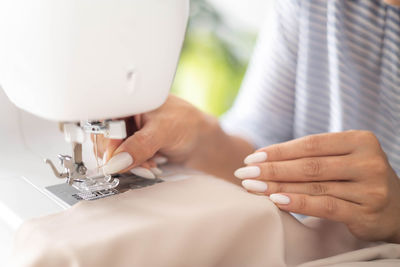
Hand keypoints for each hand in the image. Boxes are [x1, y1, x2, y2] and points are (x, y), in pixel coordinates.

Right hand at [93, 95, 206, 175]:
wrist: (201, 142)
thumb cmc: (187, 124)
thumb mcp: (163, 130)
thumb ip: (140, 145)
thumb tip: (116, 161)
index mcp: (128, 103)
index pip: (103, 122)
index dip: (106, 142)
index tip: (114, 157)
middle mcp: (123, 118)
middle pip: (103, 141)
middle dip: (120, 157)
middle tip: (137, 163)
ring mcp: (127, 135)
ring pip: (112, 155)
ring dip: (129, 165)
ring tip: (149, 164)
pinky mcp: (131, 150)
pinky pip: (123, 163)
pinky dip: (134, 168)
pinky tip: (150, 165)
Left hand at [235, 131, 399, 242]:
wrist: (397, 209)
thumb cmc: (358, 178)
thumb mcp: (343, 159)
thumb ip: (314, 155)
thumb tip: (265, 158)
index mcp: (360, 140)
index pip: (310, 144)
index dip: (278, 151)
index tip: (252, 157)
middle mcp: (368, 161)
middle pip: (309, 165)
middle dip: (272, 169)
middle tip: (244, 172)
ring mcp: (370, 187)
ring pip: (314, 185)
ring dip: (277, 185)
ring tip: (252, 186)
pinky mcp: (367, 212)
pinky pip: (325, 206)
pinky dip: (298, 203)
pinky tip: (275, 200)